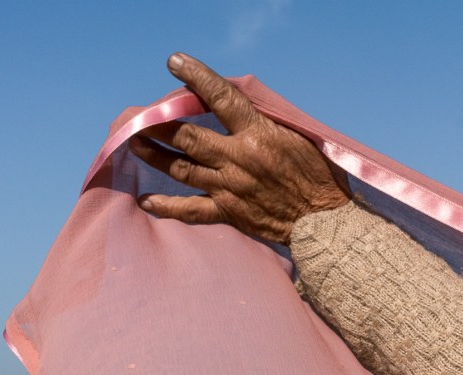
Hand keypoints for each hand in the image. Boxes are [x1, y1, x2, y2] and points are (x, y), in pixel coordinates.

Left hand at [130, 53, 351, 243]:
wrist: (326, 223)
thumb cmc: (319, 177)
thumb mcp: (297, 136)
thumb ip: (264, 123)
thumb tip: (236, 108)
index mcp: (258, 135)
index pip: (220, 97)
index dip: (196, 77)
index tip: (175, 63)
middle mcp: (238, 160)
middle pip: (187, 137)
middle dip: (159, 123)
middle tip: (139, 116)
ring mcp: (230, 188)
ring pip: (182, 169)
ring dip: (156, 155)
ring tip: (136, 143)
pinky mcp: (230, 213)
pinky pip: (191, 211)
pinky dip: (167, 206)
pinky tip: (147, 201)